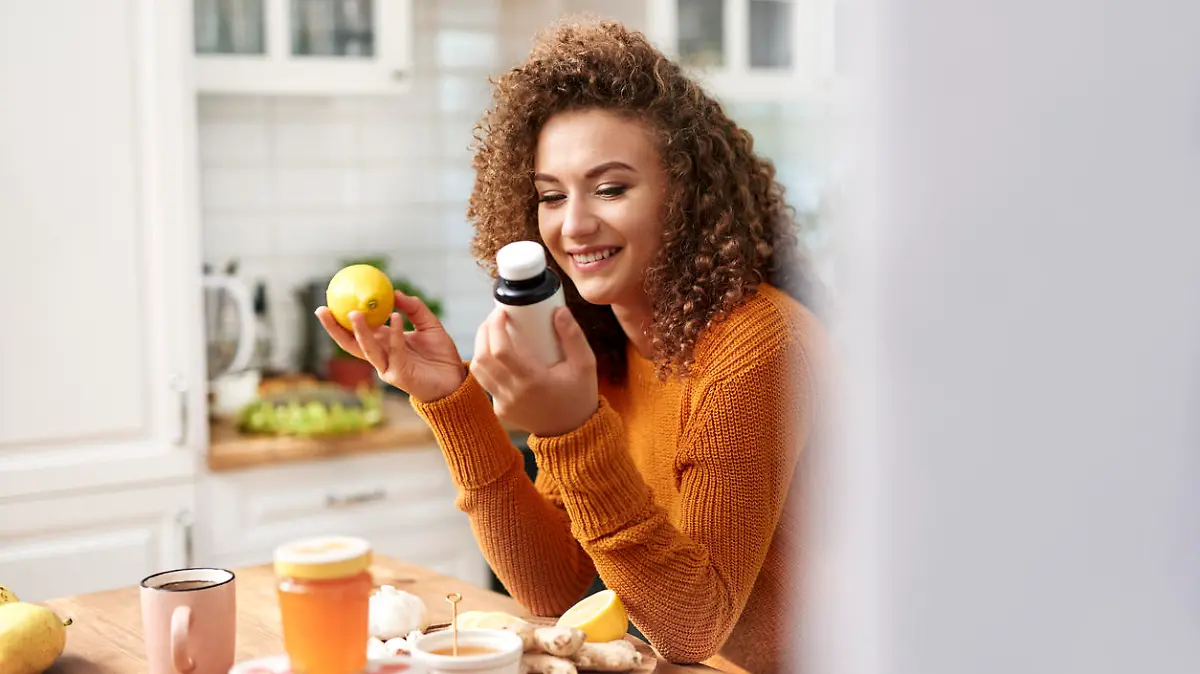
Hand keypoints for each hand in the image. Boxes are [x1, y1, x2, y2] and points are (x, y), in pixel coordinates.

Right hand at [315, 291, 466, 402]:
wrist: (455, 379)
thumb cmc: (440, 354)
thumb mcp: (429, 324)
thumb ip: (413, 308)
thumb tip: (396, 293)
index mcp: (383, 343)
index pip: (357, 331)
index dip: (340, 319)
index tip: (328, 301)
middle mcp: (381, 356)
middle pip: (350, 343)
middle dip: (334, 329)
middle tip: (322, 310)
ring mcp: (388, 367)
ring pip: (367, 349)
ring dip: (360, 332)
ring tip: (354, 314)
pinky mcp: (400, 375)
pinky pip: (396, 351)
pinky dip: (394, 333)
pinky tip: (394, 316)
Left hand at [471, 306, 598, 436]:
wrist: (573, 433)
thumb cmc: (580, 396)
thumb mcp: (585, 365)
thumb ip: (573, 336)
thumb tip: (559, 310)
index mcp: (533, 381)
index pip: (501, 350)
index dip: (495, 327)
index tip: (501, 312)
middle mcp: (513, 394)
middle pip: (483, 357)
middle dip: (485, 331)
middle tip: (496, 318)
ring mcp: (504, 404)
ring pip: (478, 369)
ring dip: (481, 347)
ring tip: (493, 333)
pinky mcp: (500, 409)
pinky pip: (486, 382)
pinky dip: (488, 365)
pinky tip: (501, 355)